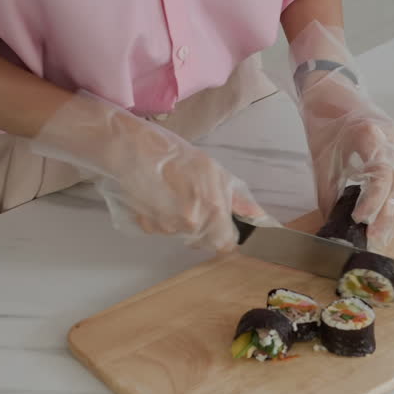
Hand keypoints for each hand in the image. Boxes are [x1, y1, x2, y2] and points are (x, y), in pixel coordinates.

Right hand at [31, 91, 270, 252]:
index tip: (219, 226)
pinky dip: (159, 218)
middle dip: (200, 227)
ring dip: (178, 221)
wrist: (135, 150)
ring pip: (180, 234)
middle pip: (201, 240)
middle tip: (191, 202)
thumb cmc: (177, 156)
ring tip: (172, 195)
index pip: (226, 244)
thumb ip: (237, 198)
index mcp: (212, 209)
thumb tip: (258, 215)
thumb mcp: (214, 171)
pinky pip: (160, 229)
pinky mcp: (148, 226)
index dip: (223, 236)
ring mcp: (168, 227)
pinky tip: (156, 197)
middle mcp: (191, 223)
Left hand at [290, 23, 393, 249]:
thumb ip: (329, 193)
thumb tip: (333, 225)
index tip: (359, 218)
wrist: (332, 91)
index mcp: (372, 134)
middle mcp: (392, 139)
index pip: (382, 174)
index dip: (374, 200)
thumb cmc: (325, 121)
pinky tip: (388, 220)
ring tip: (383, 237)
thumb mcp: (321, 159)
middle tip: (377, 239)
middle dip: (389, 215)